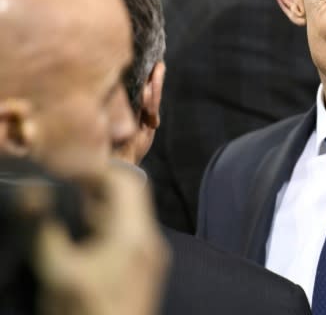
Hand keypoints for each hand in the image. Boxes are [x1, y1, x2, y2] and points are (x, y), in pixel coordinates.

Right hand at [34, 168, 168, 314]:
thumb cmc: (88, 313)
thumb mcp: (58, 273)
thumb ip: (46, 231)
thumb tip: (31, 194)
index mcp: (135, 233)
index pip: (124, 180)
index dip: (93, 169)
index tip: (64, 168)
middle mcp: (149, 239)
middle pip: (129, 194)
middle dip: (95, 184)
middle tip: (62, 183)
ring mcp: (149, 256)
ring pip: (128, 214)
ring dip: (98, 204)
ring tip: (64, 203)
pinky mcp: (142, 270)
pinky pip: (126, 234)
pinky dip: (103, 223)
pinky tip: (77, 232)